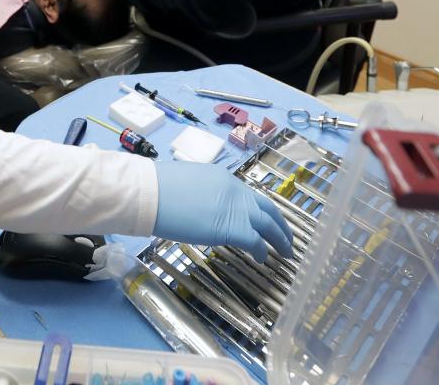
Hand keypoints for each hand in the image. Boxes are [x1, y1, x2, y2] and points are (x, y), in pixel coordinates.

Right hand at [152, 161, 292, 261]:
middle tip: (287, 236)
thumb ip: (204, 195)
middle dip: (281, 224)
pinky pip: (257, 242)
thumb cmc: (158, 189)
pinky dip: (263, 251)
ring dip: (280, 239)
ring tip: (285, 251)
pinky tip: (263, 259)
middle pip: (269, 208)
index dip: (260, 210)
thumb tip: (204, 207)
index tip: (264, 220)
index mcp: (225, 179)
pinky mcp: (233, 228)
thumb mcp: (189, 184)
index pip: (250, 196)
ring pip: (270, 225)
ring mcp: (237, 209)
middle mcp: (236, 191)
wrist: (151, 193)